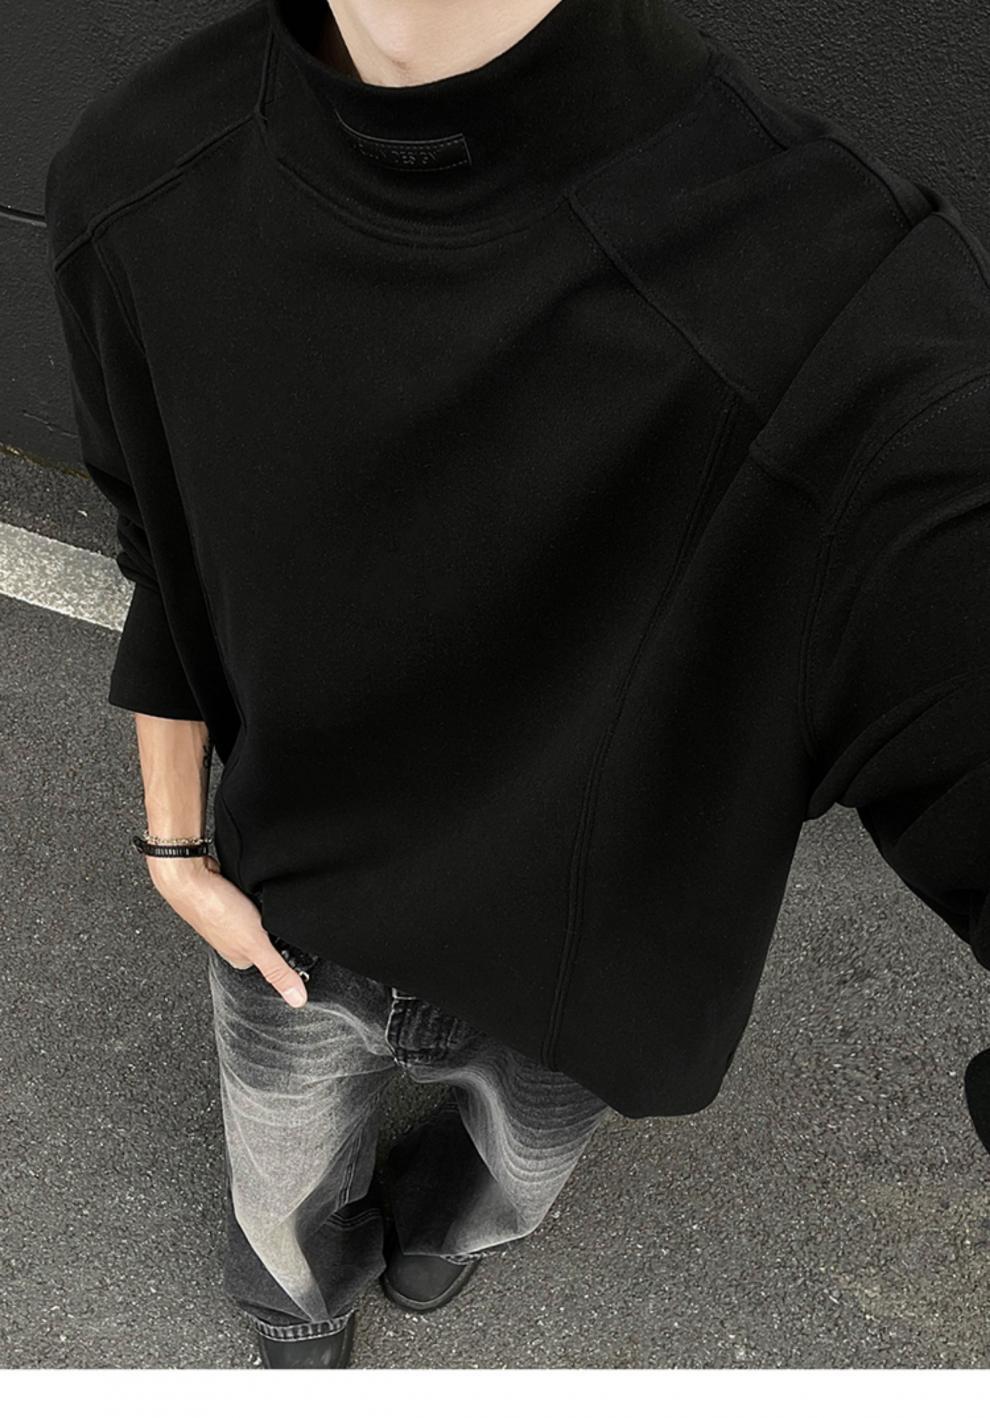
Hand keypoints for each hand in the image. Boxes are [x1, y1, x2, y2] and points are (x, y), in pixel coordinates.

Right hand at [149, 853, 307, 1006]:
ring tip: (265, 900)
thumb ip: (277, 971)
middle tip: (279, 915)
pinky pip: (248, 899)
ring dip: (265, 908)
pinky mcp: (226, 897)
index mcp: (238, 958)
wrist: (189, 876)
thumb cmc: (214, 909)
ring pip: (258, 918)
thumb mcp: (255, 945)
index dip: (286, 949)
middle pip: (266, 937)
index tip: (297, 940)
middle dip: (276, 927)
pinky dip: (254, 893)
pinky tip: (254, 888)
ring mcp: (228, 918)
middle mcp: (231, 940)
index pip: (272, 960)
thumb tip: (297, 999)